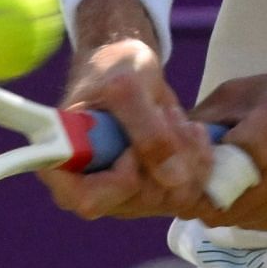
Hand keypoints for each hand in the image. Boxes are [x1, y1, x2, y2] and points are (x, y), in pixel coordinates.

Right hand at [37, 0, 215, 220]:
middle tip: (162, 114)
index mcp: (65, 166)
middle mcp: (94, 190)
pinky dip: (201, 159)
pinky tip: (191, 132)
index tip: (130, 147)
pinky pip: (193, 192)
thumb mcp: (127, 86)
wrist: (130, 67)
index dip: (120, 179)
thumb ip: (146, 129)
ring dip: (187, 151)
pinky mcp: (156, 192)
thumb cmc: (113, 70)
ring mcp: (127, 195)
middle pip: (141, 200)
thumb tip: (174, 180)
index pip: (88, 200)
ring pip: (174, 197)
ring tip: (174, 116)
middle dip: (165, 154)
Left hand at [192, 61, 266, 230]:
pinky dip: (251, 207)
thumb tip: (172, 137)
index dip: (181, 180)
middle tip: (199, 174)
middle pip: (214, 209)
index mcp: (264, 136)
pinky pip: (263, 222)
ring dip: (224, 203)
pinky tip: (260, 181)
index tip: (177, 169)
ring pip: (236, 220)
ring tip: (232, 174)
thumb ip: (210, 114)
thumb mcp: (255, 86)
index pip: (201, 181)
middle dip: (199, 194)